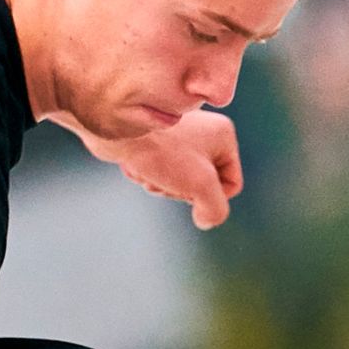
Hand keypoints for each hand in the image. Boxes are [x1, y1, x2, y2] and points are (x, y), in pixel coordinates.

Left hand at [79, 110, 243, 227]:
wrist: (116, 127)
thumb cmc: (161, 152)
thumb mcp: (201, 185)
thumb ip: (215, 210)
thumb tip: (205, 220)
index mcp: (223, 134)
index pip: (231, 185)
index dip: (211, 195)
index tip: (190, 184)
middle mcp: (204, 132)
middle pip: (203, 185)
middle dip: (181, 190)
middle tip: (166, 177)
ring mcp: (179, 136)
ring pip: (180, 182)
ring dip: (163, 186)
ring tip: (149, 171)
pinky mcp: (156, 141)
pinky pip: (162, 173)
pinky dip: (150, 176)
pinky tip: (138, 166)